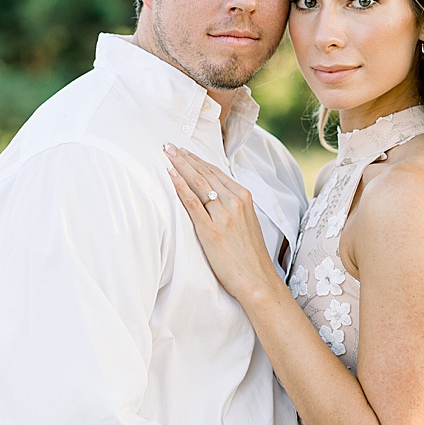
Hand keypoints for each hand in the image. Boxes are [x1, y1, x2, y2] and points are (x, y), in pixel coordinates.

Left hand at [163, 145, 277, 304]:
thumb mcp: (246, 223)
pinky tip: (169, 174)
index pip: (215, 172)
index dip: (197, 159)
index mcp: (244, 197)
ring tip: (165, 153)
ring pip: (197, 182)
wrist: (257, 280)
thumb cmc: (249, 255)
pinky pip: (192, 202)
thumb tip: (213, 196)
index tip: (183, 150)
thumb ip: (231, 206)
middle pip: (205, 173)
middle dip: (184, 157)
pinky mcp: (211, 230)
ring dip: (179, 165)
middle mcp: (235, 201)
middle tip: (168, 145)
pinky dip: (179, 186)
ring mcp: (223, 215)